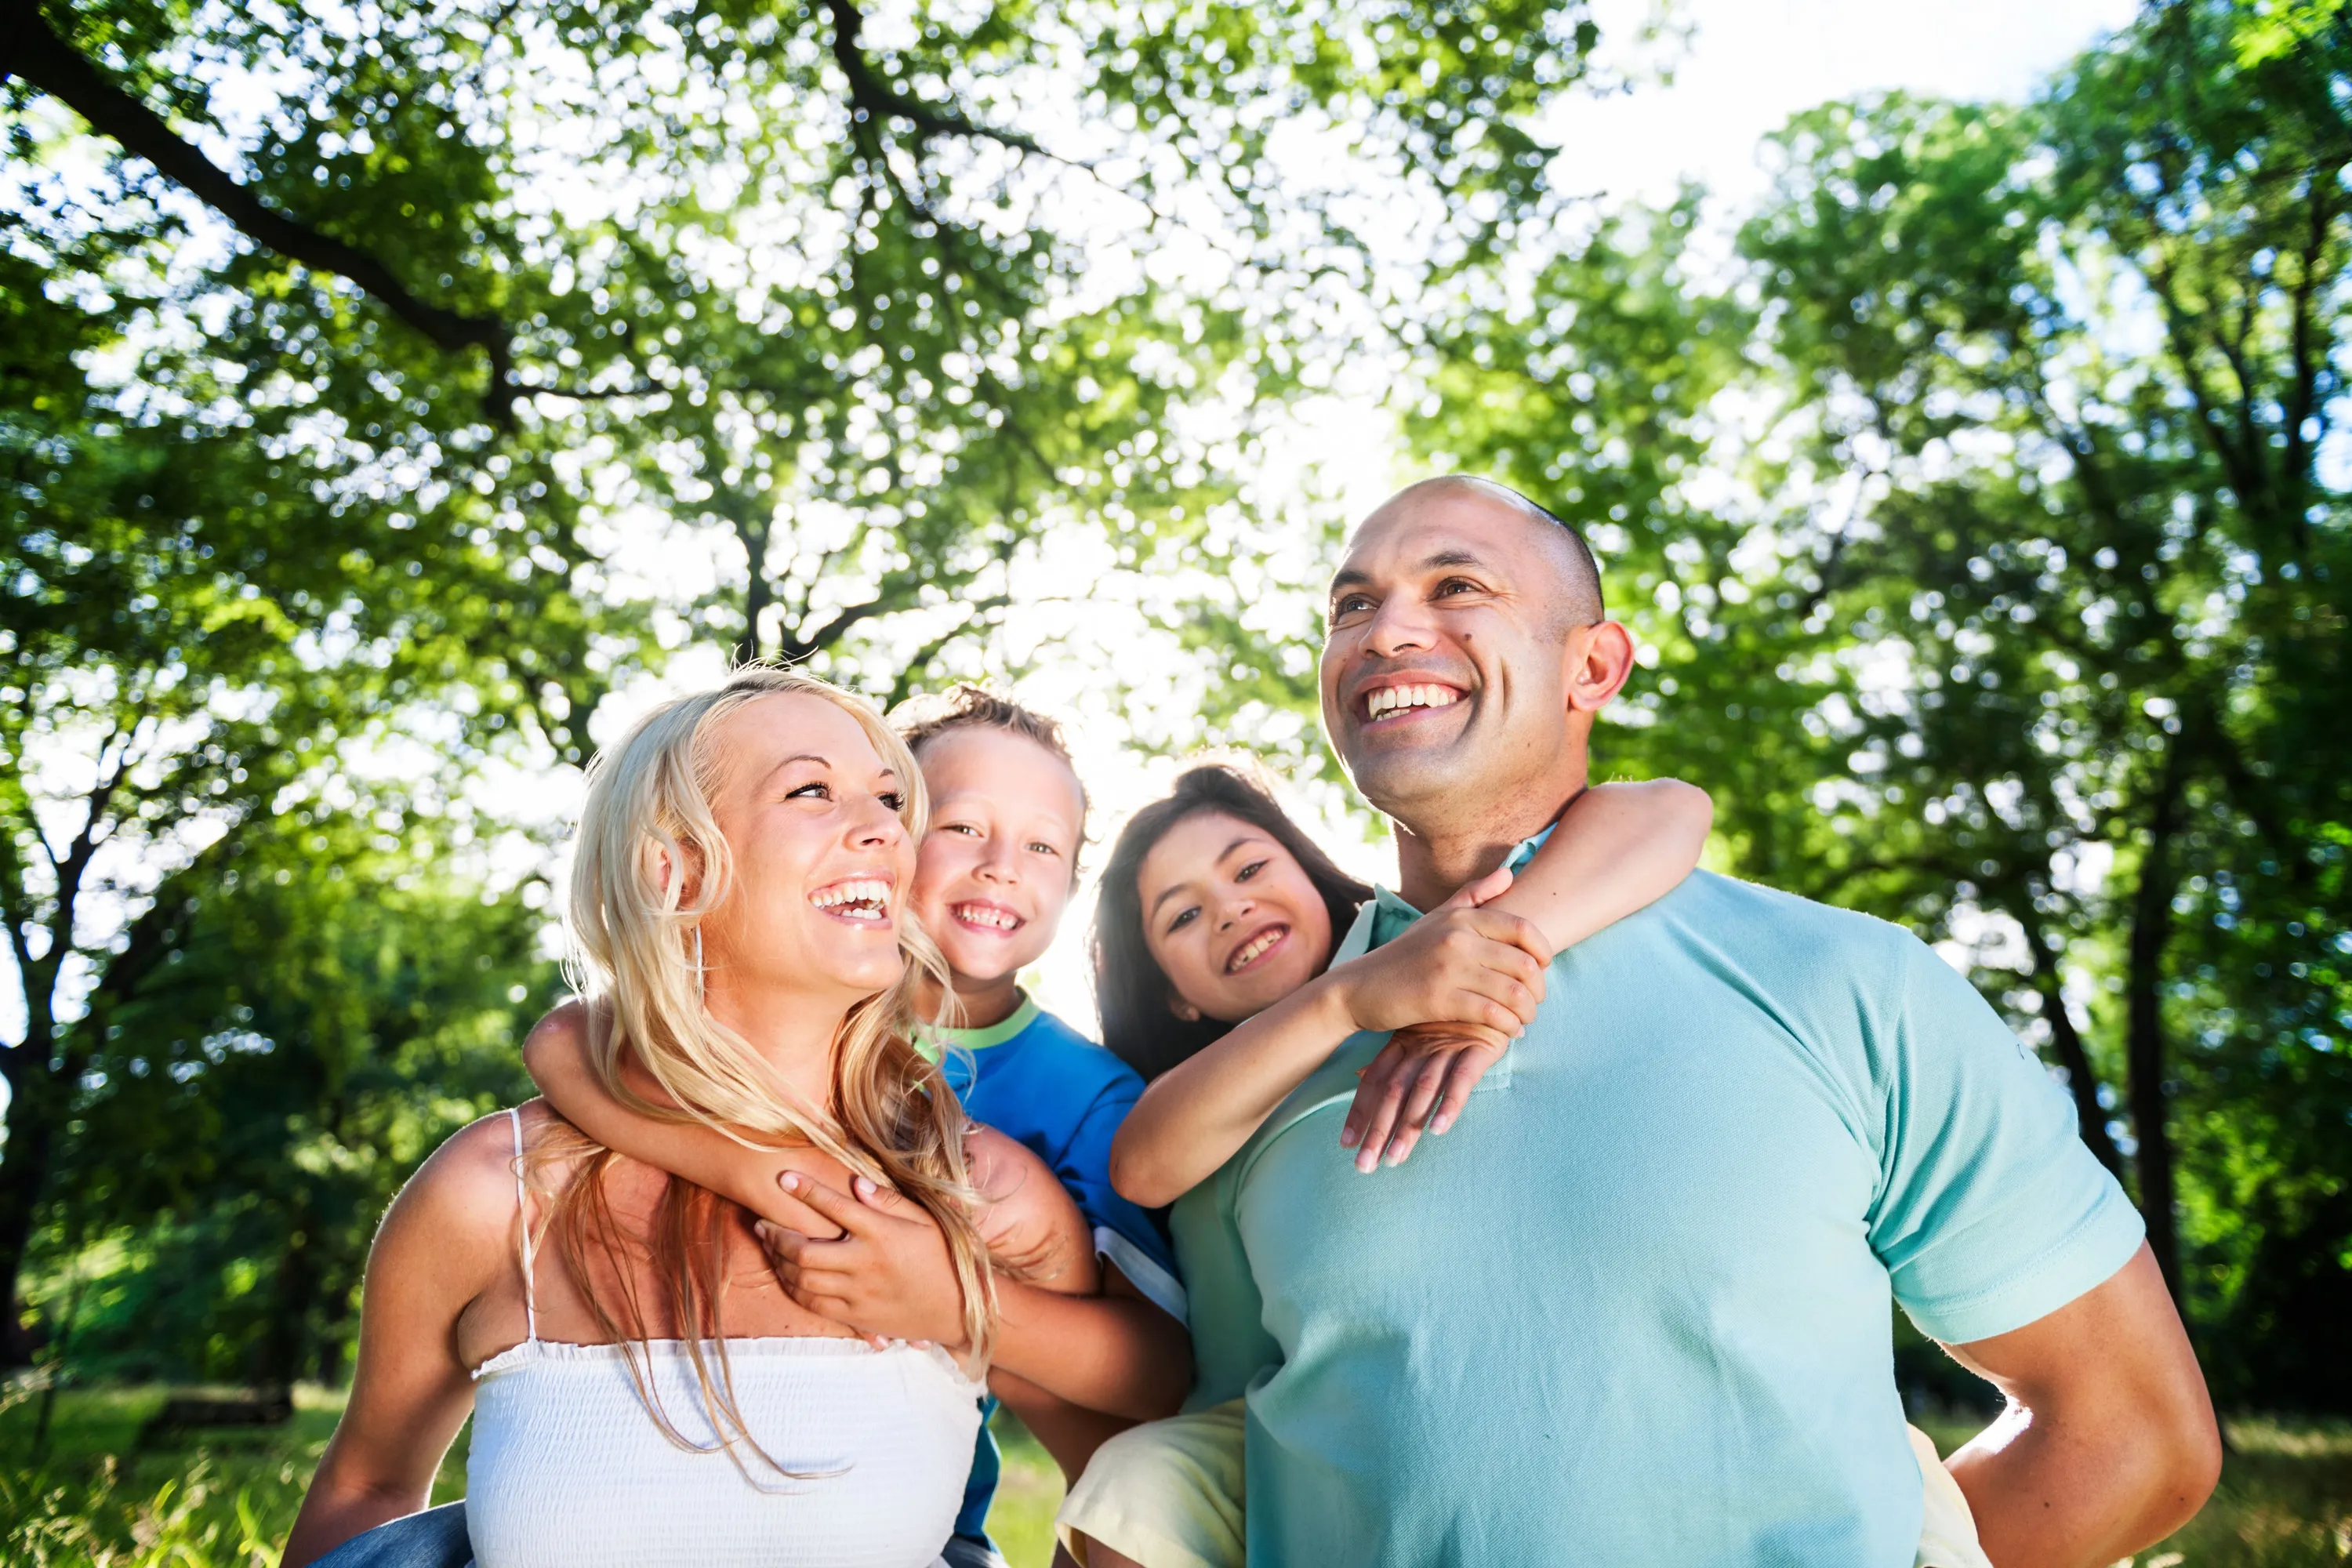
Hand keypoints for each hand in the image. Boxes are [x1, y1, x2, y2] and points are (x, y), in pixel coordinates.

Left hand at [753, 1170, 971, 1350]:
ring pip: (803, 1280)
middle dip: (777, 1235)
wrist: (958, 1309)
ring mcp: (858, 1294)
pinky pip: (813, 1304)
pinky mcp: (856, 1317)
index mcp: (882, 1235)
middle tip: (762, 1223)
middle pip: (805, 1250)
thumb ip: (889, 1202)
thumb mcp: (926, 1221)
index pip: (836, 1207)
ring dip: (779, 1262)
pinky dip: (794, 1289)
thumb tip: (856, 1181)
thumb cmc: (942, 1258)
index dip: (806, 1190)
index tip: (783, 1177)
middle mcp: (865, 1265)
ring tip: (770, 1247)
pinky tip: (787, 1276)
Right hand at [1328, 867, 1550, 1039]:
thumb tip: (1509, 873)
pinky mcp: (1438, 999)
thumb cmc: (1404, 955)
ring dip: (1527, 1011)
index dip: (1543, 951)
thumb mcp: (1436, 918)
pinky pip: (1491, 1013)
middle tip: (1534, 1002)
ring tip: (1524, 1019)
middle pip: (1523, 964)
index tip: (1542, 968)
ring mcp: (1448, 969)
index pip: (1522, 929)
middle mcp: (1457, 938)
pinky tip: (1509, 1031)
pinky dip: (1508, 1026)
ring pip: (1512, 992)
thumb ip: (1474, 895)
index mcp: (1461, 918)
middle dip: (1538, 989)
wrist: (1359, 987)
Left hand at [1340, 1023, 1512, 1171]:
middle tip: (1364, 1166)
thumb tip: (1359, 1075)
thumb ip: (1394, 1056)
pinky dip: (1449, 1103)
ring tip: (1395, 1158)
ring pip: (1422, 1090)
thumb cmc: (1455, 1012)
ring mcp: (1448, 1046)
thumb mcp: (1419, 1031)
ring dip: (1407, 1126)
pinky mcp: (1478, 1047)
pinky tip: (1438, 1129)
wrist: (1494, 981)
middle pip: (1393, 1093)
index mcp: (1402, 1043)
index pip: (1374, 1081)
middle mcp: (1420, 1047)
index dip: (1359, 1112)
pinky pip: (1462, 1079)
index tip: (1345, 1145)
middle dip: (1377, 1131)